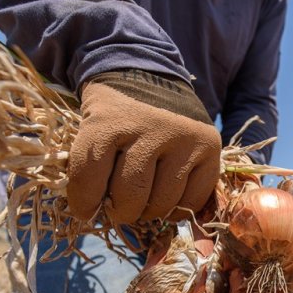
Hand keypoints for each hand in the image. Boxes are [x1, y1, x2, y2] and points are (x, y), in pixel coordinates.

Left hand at [67, 70, 221, 223]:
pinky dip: (176, 210)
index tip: (85, 210)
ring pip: (162, 202)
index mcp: (110, 121)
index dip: (84, 203)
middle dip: (120, 212)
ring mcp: (184, 139)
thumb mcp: (90, 126)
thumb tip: (91, 214)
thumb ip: (87, 167)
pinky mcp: (209, 148)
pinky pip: (192, 199)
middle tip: (119, 208)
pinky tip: (166, 201)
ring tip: (142, 202)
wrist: (153, 77)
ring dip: (149, 212)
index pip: (90, 178)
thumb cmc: (116, 113)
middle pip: (131, 195)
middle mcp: (151, 129)